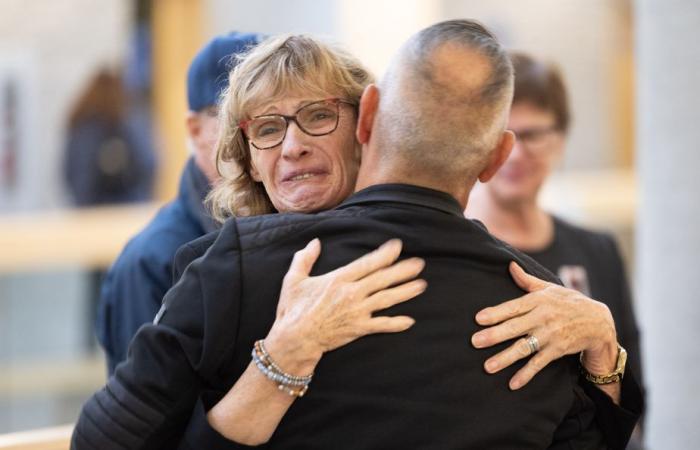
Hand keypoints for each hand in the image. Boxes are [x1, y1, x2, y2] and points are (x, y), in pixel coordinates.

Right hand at [265, 238, 425, 373]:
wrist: (295, 339)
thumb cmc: (292, 310)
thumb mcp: (294, 280)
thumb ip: (304, 259)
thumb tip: (314, 242)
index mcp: (338, 279)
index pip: (366, 263)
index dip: (384, 254)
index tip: (397, 246)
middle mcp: (351, 293)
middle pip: (382, 279)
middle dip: (402, 270)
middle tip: (419, 264)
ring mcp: (356, 312)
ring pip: (386, 299)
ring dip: (405, 292)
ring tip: (421, 285)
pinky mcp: (358, 328)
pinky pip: (381, 325)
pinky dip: (396, 323)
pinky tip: (410, 321)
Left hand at [471, 262, 617, 389]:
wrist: (598, 321)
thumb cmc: (568, 301)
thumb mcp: (549, 288)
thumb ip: (527, 280)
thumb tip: (510, 265)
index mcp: (538, 301)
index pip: (513, 307)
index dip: (496, 313)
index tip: (478, 318)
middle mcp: (543, 318)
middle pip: (515, 327)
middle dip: (494, 335)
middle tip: (475, 342)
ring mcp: (550, 335)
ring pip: (524, 348)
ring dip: (505, 358)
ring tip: (488, 366)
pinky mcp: (557, 350)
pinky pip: (539, 363)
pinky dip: (526, 374)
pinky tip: (512, 383)